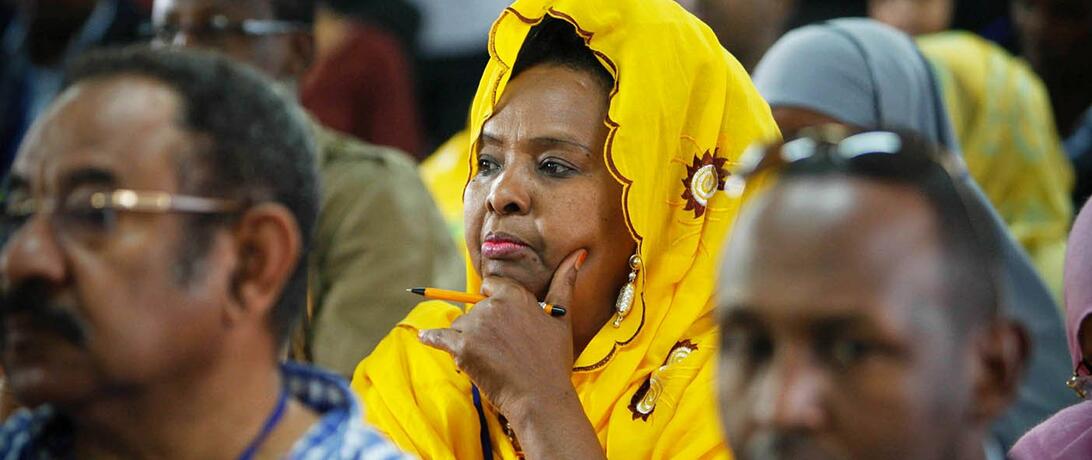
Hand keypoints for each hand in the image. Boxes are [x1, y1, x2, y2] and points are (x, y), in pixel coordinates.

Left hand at [418, 249, 585, 415]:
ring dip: (466, 340)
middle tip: (501, 350)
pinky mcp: (460, 347)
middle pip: (474, 308)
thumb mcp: (562, 317)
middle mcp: (492, 305)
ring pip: (459, 325)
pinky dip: (431, 339)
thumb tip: (578, 253)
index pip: (489, 286)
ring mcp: (474, 326)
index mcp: (514, 294)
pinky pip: (436, 337)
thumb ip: (565, 282)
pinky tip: (427, 339)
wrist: (541, 398)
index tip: (501, 321)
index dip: (494, 302)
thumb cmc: (553, 360)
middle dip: (482, 326)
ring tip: (488, 361)